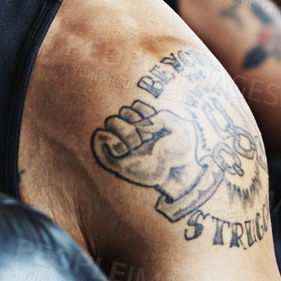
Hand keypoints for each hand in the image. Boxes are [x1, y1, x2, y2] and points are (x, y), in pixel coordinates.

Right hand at [93, 101, 210, 202]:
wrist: (179, 175)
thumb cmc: (181, 152)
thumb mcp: (182, 127)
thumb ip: (164, 117)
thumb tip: (142, 125)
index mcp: (146, 124)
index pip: (135, 105)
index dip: (146, 111)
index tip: (158, 125)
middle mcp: (133, 134)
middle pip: (122, 110)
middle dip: (136, 119)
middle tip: (148, 138)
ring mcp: (123, 146)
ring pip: (111, 121)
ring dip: (127, 130)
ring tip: (138, 145)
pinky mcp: (114, 160)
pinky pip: (98, 139)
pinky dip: (109, 138)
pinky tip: (125, 149)